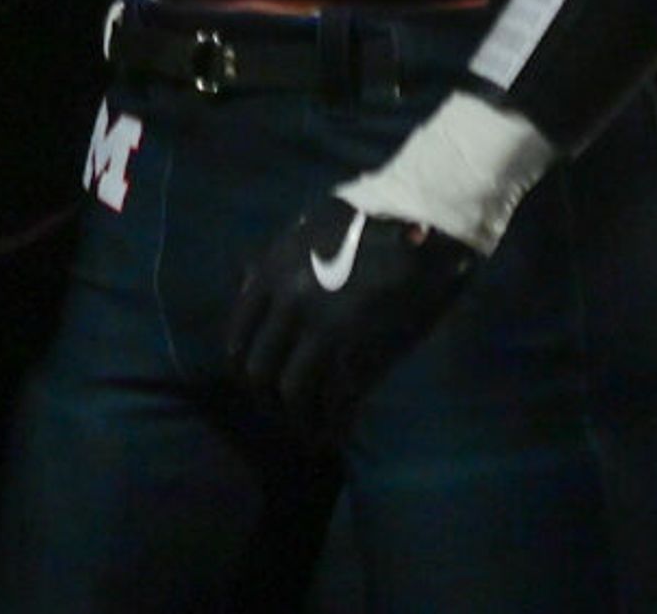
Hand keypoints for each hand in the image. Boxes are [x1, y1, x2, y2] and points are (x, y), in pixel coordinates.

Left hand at [221, 189, 481, 441]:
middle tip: (287, 413)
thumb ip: (274, 265)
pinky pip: (334, 399)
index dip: (244, 369)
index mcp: (269, 276)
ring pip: (293, 393)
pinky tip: (338, 432)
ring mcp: (322, 330)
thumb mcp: (304, 233)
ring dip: (300, 418)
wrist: (420, 225)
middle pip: (259, 373)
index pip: (236, 339)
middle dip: (269, 400)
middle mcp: (287, 306)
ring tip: (312, 432)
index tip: (260, 385)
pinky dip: (333, 422)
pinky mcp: (360, 350)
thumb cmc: (366, 224)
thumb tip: (248, 289)